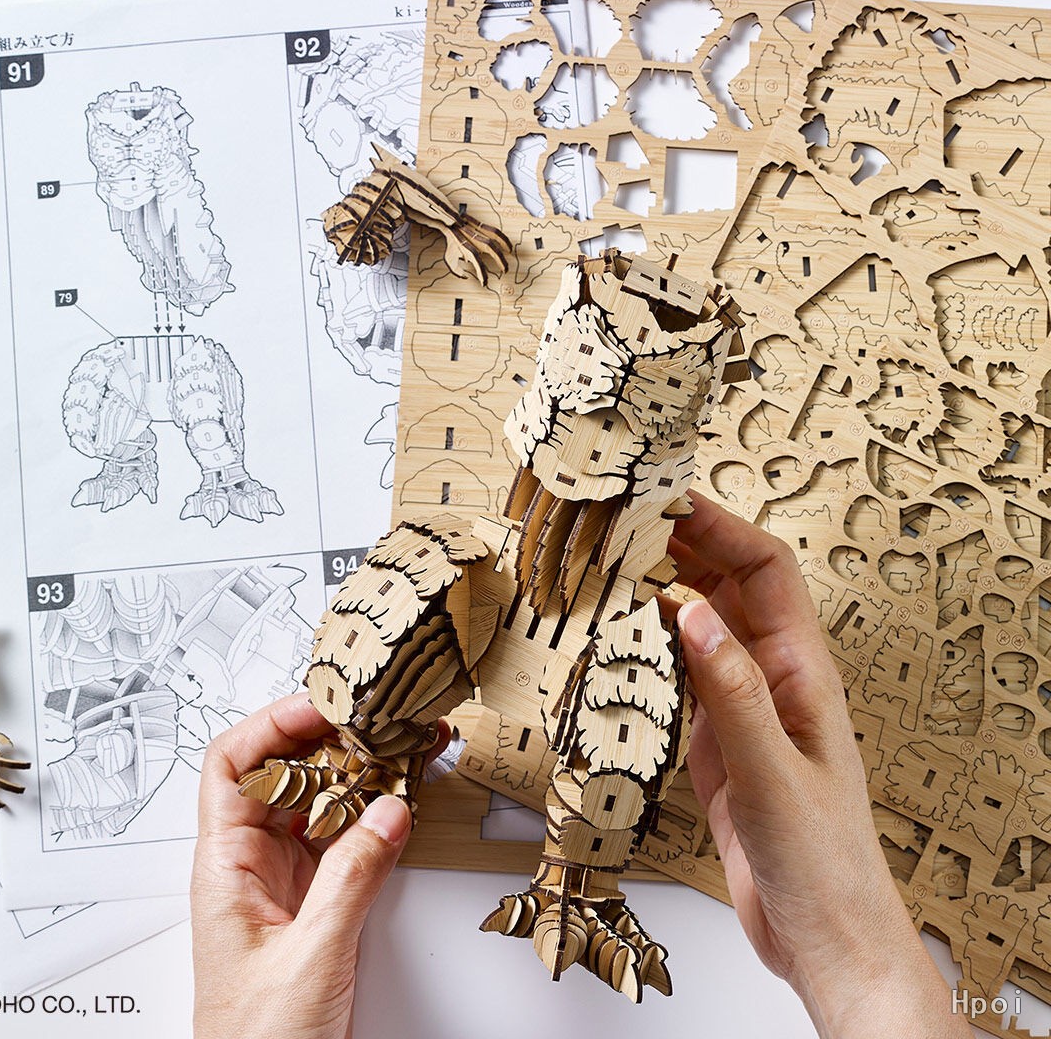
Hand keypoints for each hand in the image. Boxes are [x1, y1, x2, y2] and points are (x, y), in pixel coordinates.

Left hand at [191, 694, 434, 1038]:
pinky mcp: (311, 905)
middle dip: (329, 740)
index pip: (231, 765)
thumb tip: (388, 811)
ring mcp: (281, 884)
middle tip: (378, 720)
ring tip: (398, 750)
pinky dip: (369, 815)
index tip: (323, 704)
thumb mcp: (310, 958)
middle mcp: (248, 866)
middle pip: (281, 775)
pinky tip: (397, 802)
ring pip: (315, 805)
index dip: (272, 724)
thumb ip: (352, 880)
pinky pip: (338, 840)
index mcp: (223, 868)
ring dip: (355, 774)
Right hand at [670, 492, 968, 1038]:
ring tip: (612, 569)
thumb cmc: (821, 860)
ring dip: (663, 592)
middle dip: (682, 546)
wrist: (822, 934)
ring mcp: (744, 707)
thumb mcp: (773, 773)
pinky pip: (683, 674)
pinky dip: (652, 648)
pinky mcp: (718, 740)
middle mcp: (773, 678)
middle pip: (729, 586)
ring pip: (702, 626)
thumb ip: (733, 693)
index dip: (719, 527)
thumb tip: (696, 612)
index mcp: (803, 672)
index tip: (667, 501)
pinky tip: (622, 641)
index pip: (764, 569)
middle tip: (623, 525)